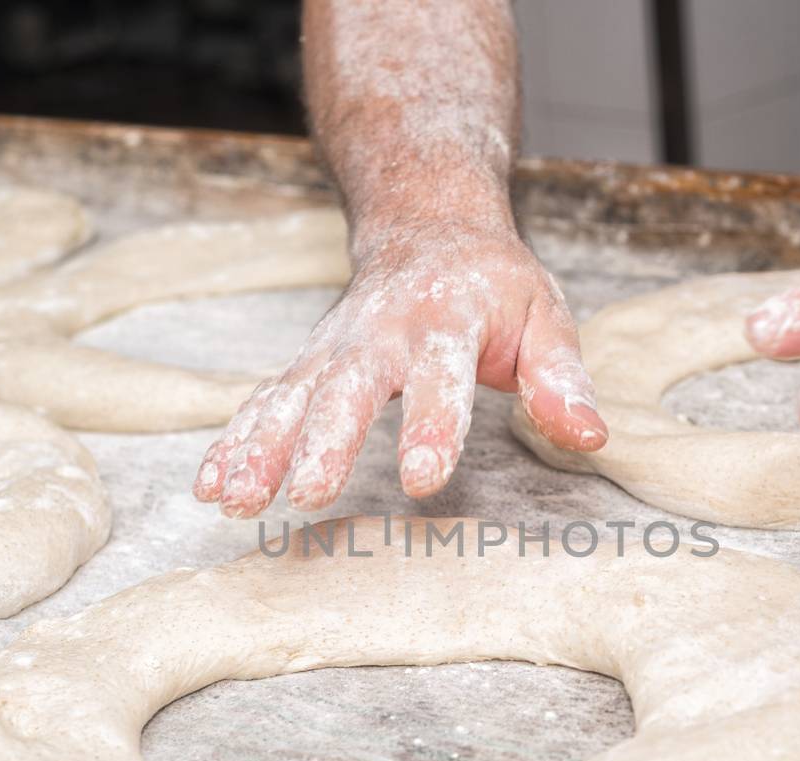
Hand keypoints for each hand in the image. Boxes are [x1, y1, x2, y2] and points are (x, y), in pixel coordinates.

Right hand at [193, 221, 606, 516]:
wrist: (427, 220)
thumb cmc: (494, 285)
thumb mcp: (545, 317)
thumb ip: (561, 379)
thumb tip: (589, 436)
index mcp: (447, 319)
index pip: (440, 379)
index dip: (431, 429)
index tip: (422, 480)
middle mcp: (381, 332)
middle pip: (348, 387)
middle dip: (324, 441)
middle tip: (306, 493)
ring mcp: (335, 346)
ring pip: (290, 395)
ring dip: (259, 448)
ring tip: (235, 501)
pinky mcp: (308, 362)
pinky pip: (264, 400)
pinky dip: (234, 441)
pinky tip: (210, 486)